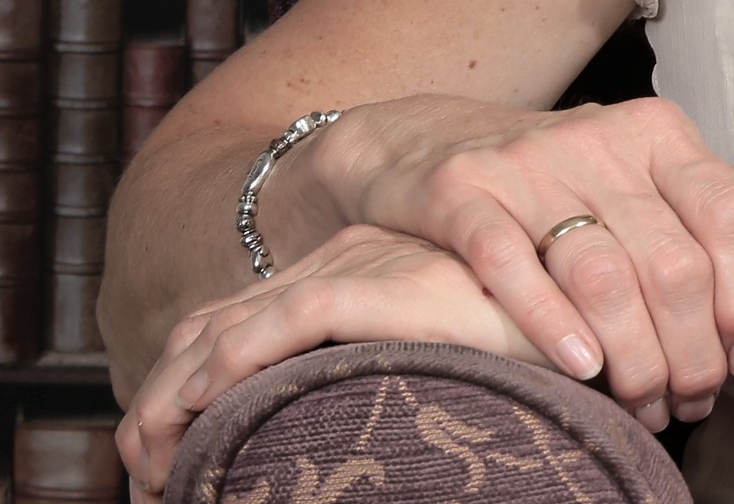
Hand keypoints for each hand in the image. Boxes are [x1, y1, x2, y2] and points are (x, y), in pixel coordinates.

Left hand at [117, 225, 551, 502]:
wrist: (580, 297)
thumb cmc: (525, 342)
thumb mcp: (441, 353)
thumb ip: (397, 370)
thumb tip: (350, 442)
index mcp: (352, 272)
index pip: (234, 324)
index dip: (184, 390)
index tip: (167, 464)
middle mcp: (342, 261)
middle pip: (210, 329)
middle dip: (159, 408)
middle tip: (149, 477)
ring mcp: (355, 266)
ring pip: (224, 334)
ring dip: (173, 404)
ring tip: (162, 471)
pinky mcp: (372, 283)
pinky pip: (275, 327)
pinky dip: (227, 371)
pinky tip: (199, 418)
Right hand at [327, 96, 733, 430]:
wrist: (433, 147)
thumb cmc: (572, 178)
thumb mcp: (665, 176)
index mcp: (661, 133)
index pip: (733, 212)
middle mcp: (601, 138)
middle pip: (671, 259)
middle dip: (691, 347)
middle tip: (695, 400)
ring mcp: (527, 165)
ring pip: (600, 272)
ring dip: (631, 356)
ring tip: (643, 403)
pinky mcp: (462, 194)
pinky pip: (509, 263)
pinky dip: (548, 323)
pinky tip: (579, 368)